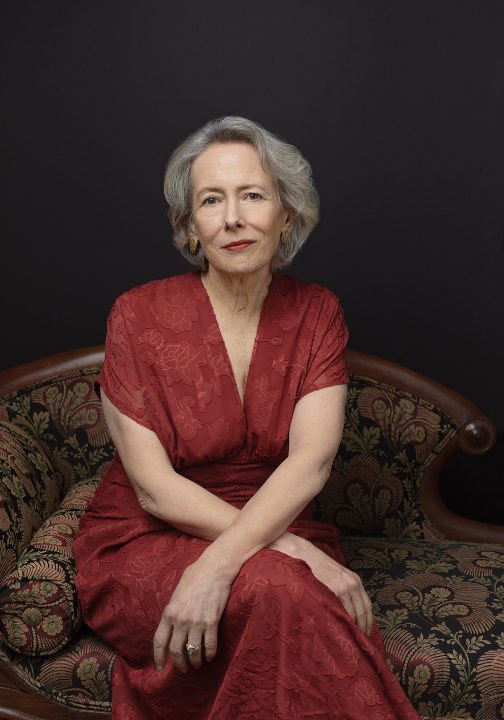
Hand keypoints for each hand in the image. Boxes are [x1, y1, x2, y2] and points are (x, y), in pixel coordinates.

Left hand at [153, 557, 231, 672]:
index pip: (159, 641)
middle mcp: (181, 620)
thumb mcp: (177, 593)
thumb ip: (173, 610)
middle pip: (176, 651)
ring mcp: (196, 622)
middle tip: (183, 669)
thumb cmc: (195, 576)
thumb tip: (172, 623)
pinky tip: (209, 656)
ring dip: (195, 661)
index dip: (159, 657)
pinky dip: (209, 654)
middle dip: (179, 663)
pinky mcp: (211, 622)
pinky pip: (209, 645)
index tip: (160, 668)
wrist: (213, 568)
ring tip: (197, 664)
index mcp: (169, 612)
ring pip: (193, 651)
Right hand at [273, 534, 373, 635]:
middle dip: (363, 627)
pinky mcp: (335, 589)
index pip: (367, 605)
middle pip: (363, 611)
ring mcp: (345, 586)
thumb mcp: (337, 576)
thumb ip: (345, 590)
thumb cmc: (319, 567)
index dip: (368, 620)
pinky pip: (343, 610)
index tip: (367, 632)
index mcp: (355, 580)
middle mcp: (353, 583)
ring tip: (352, 639)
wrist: (306, 556)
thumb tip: (349, 609)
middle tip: (361, 640)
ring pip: (354, 613)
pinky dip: (345, 621)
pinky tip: (342, 629)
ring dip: (354, 626)